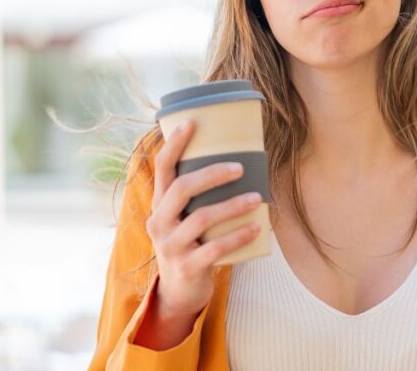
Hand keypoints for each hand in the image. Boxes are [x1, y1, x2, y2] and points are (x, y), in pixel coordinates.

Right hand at [145, 118, 263, 318]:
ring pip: (201, 218)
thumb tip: (238, 162)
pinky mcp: (187, 267)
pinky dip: (238, 236)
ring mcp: (170, 246)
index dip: (174, 144)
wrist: (179, 293)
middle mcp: (159, 223)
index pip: (162, 168)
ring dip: (232, 205)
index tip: (192, 121)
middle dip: (212, 174)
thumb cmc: (190, 245)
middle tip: (240, 167)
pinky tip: (257, 227)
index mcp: (159, 206)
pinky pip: (215, 248)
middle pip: (182, 189)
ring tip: (257, 198)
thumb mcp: (184, 220)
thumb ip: (197, 198)